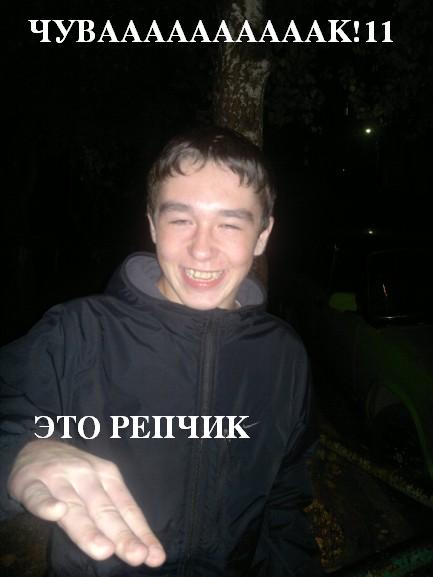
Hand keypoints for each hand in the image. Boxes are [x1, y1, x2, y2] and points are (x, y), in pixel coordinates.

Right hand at [7, 440, 165, 566]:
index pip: (126, 507)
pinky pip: (38, 495)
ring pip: (74, 506)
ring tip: (104, 550)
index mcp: (107, 476)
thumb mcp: (100, 486)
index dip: (140, 532)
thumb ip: (116, 515)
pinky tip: (56, 512)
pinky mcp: (31, 482)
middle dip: (121, 534)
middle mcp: (86, 476)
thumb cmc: (75, 474)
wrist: (36, 446)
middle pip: (104, 509)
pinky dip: (46, 503)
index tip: (154, 556)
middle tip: (136, 556)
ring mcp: (58, 478)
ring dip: (88, 528)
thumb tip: (143, 546)